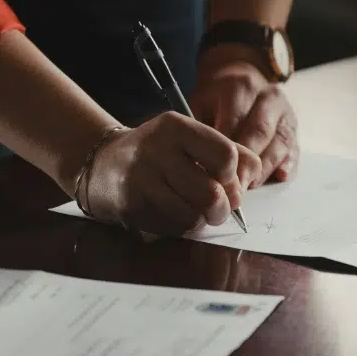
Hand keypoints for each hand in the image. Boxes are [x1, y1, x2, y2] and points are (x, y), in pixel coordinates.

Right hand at [81, 112, 261, 234]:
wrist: (101, 163)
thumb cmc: (156, 153)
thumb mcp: (187, 138)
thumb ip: (226, 150)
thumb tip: (254, 175)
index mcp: (175, 127)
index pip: (226, 156)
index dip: (233, 176)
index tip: (225, 180)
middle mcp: (156, 150)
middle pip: (212, 194)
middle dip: (222, 209)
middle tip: (218, 208)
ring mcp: (140, 180)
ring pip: (193, 216)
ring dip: (200, 221)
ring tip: (194, 211)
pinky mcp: (131, 206)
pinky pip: (171, 228)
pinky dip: (179, 227)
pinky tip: (170, 213)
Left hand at [191, 50, 298, 186]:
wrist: (241, 77)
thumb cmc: (215, 97)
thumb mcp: (200, 102)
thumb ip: (201, 128)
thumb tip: (198, 162)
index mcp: (241, 86)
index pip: (235, 122)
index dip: (226, 151)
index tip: (215, 173)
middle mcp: (268, 96)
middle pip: (259, 133)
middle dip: (246, 163)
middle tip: (232, 187)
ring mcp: (285, 111)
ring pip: (279, 143)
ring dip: (264, 168)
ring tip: (248, 186)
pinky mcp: (294, 126)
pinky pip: (294, 148)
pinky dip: (287, 164)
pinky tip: (279, 177)